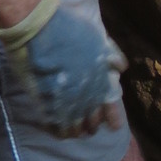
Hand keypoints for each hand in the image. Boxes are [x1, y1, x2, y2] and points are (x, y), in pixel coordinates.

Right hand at [0, 0, 125, 137]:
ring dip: (76, 130)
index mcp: (100, 79)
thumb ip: (111, 55)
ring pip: (75, 126)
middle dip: (92, 125)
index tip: (113, 126)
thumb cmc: (69, 28)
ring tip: (75, 132)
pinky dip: (58, 130)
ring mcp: (66, 101)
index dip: (112, 117)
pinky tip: (57, 129)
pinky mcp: (46, 104)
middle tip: (90, 129)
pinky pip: (55, 126)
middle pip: (92, 119)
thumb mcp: (98, 39)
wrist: (39, 27)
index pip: (111, 106)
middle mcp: (86, 94)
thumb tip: (122, 68)